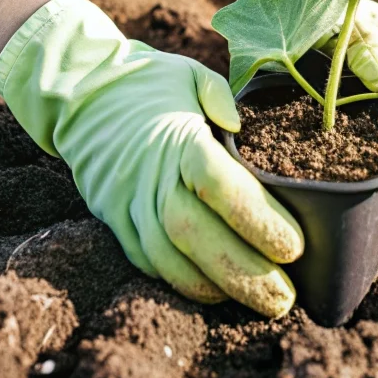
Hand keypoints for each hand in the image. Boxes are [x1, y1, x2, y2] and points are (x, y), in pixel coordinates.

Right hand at [0, 0, 302, 317]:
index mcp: (177, 139)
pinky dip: (181, 283)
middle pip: (196, 234)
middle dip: (244, 273)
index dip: (257, 220)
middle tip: (286, 297)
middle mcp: (151, 177)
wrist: (83, 95)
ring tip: (260, 303)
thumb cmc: (149, 83)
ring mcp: (128, 204)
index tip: (294, 246)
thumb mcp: (189, 74)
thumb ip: (220, 96)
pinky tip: (216, 293)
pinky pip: (147, 261)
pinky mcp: (115, 221)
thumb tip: (239, 125)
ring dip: (215, 288)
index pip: (219, 185)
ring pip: (169, 259)